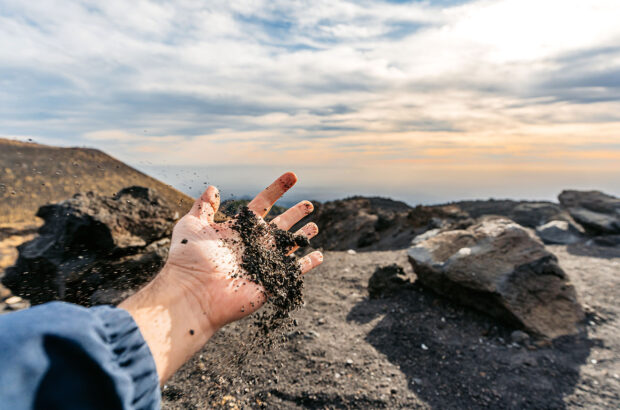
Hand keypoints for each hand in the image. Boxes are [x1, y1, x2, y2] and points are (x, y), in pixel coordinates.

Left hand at [120, 172, 322, 383]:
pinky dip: (308, 264)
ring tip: (314, 226)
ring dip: (302, 236)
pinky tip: (319, 255)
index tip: (292, 176)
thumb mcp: (191, 225)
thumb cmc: (189, 260)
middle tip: (309, 204)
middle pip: (279, 224)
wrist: (193, 294)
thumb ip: (204, 206)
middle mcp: (253, 245)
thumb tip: (213, 187)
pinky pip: (294, 272)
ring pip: (288, 246)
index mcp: (238, 230)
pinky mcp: (270, 283)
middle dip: (294, 214)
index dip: (277, 189)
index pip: (262, 204)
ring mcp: (263, 264)